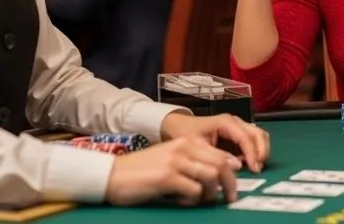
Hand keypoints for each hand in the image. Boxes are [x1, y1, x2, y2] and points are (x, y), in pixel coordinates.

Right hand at [105, 137, 240, 205]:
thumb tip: (223, 174)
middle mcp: (185, 147)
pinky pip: (195, 191)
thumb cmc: (142, 171)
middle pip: (222, 164)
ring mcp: (176, 161)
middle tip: (229, 199)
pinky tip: (181, 202)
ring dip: (211, 193)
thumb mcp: (172, 159)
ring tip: (199, 200)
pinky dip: (193, 201)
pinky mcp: (167, 177)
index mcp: (188, 142)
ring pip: (212, 176)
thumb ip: (195, 162)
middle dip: (230, 184)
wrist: (111, 174)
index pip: (222, 155)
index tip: (232, 187)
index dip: (232, 172)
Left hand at [160, 112, 269, 173]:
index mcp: (226, 122)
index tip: (255, 169)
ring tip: (255, 167)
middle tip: (258, 168)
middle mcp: (235, 122)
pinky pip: (254, 140)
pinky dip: (256, 151)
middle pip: (258, 133)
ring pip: (259, 135)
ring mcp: (238, 126)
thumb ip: (217, 155)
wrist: (179, 126)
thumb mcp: (198, 146)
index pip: (246, 137)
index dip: (252, 154)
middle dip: (262, 151)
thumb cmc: (187, 134)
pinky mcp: (238, 133)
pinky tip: (249, 163)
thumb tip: (237, 165)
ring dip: (261, 151)